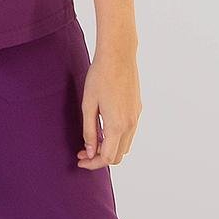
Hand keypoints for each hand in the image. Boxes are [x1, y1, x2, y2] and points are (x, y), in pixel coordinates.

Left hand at [76, 48, 140, 168]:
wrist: (118, 55)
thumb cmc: (99, 77)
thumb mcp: (89, 104)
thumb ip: (90, 130)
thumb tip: (90, 151)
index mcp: (117, 125)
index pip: (107, 158)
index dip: (92, 163)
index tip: (80, 159)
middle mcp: (130, 125)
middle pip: (118, 156)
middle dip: (100, 158)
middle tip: (83, 150)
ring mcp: (136, 117)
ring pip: (125, 145)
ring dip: (110, 148)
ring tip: (93, 139)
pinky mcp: (138, 109)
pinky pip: (129, 132)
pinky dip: (117, 137)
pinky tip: (104, 126)